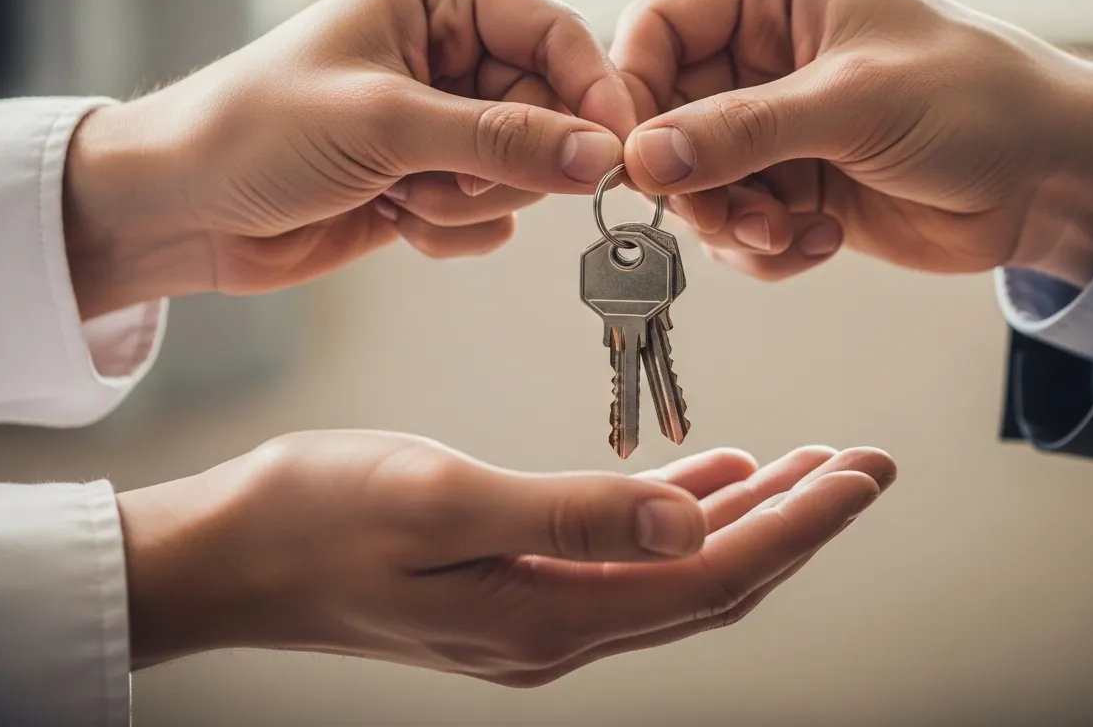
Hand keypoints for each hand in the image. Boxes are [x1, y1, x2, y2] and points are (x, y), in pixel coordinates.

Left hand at [64, 0, 634, 317]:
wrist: (182, 209)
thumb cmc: (255, 131)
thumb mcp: (385, 123)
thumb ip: (502, 139)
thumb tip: (600, 154)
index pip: (557, 35)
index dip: (591, 94)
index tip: (612, 155)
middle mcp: (450, 51)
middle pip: (550, 112)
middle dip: (501, 161)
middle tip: (440, 175)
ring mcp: (443, 119)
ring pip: (525, 172)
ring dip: (464, 199)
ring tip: (395, 191)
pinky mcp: (433, 178)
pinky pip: (492, 216)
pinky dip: (448, 228)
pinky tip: (389, 215)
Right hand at [118, 431, 893, 684]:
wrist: (226, 555)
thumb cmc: (315, 517)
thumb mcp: (442, 500)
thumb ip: (573, 514)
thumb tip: (694, 519)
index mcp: (550, 614)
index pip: (713, 573)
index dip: (800, 526)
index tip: (864, 476)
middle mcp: (558, 627)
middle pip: (712, 577)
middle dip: (799, 522)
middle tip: (866, 466)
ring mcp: (536, 610)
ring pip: (677, 564)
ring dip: (748, 513)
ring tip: (811, 465)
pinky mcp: (513, 582)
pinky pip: (625, 551)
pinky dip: (677, 508)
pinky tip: (709, 474)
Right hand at [611, 0, 1092, 286]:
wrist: (1051, 181)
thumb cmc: (980, 101)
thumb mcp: (855, 102)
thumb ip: (742, 131)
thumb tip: (643, 157)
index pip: (656, 29)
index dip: (634, 94)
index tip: (636, 160)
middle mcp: (763, 52)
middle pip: (664, 117)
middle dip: (691, 178)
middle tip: (730, 215)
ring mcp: (773, 123)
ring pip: (693, 181)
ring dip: (730, 222)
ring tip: (787, 232)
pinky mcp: (788, 183)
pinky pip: (732, 225)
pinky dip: (764, 248)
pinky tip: (818, 241)